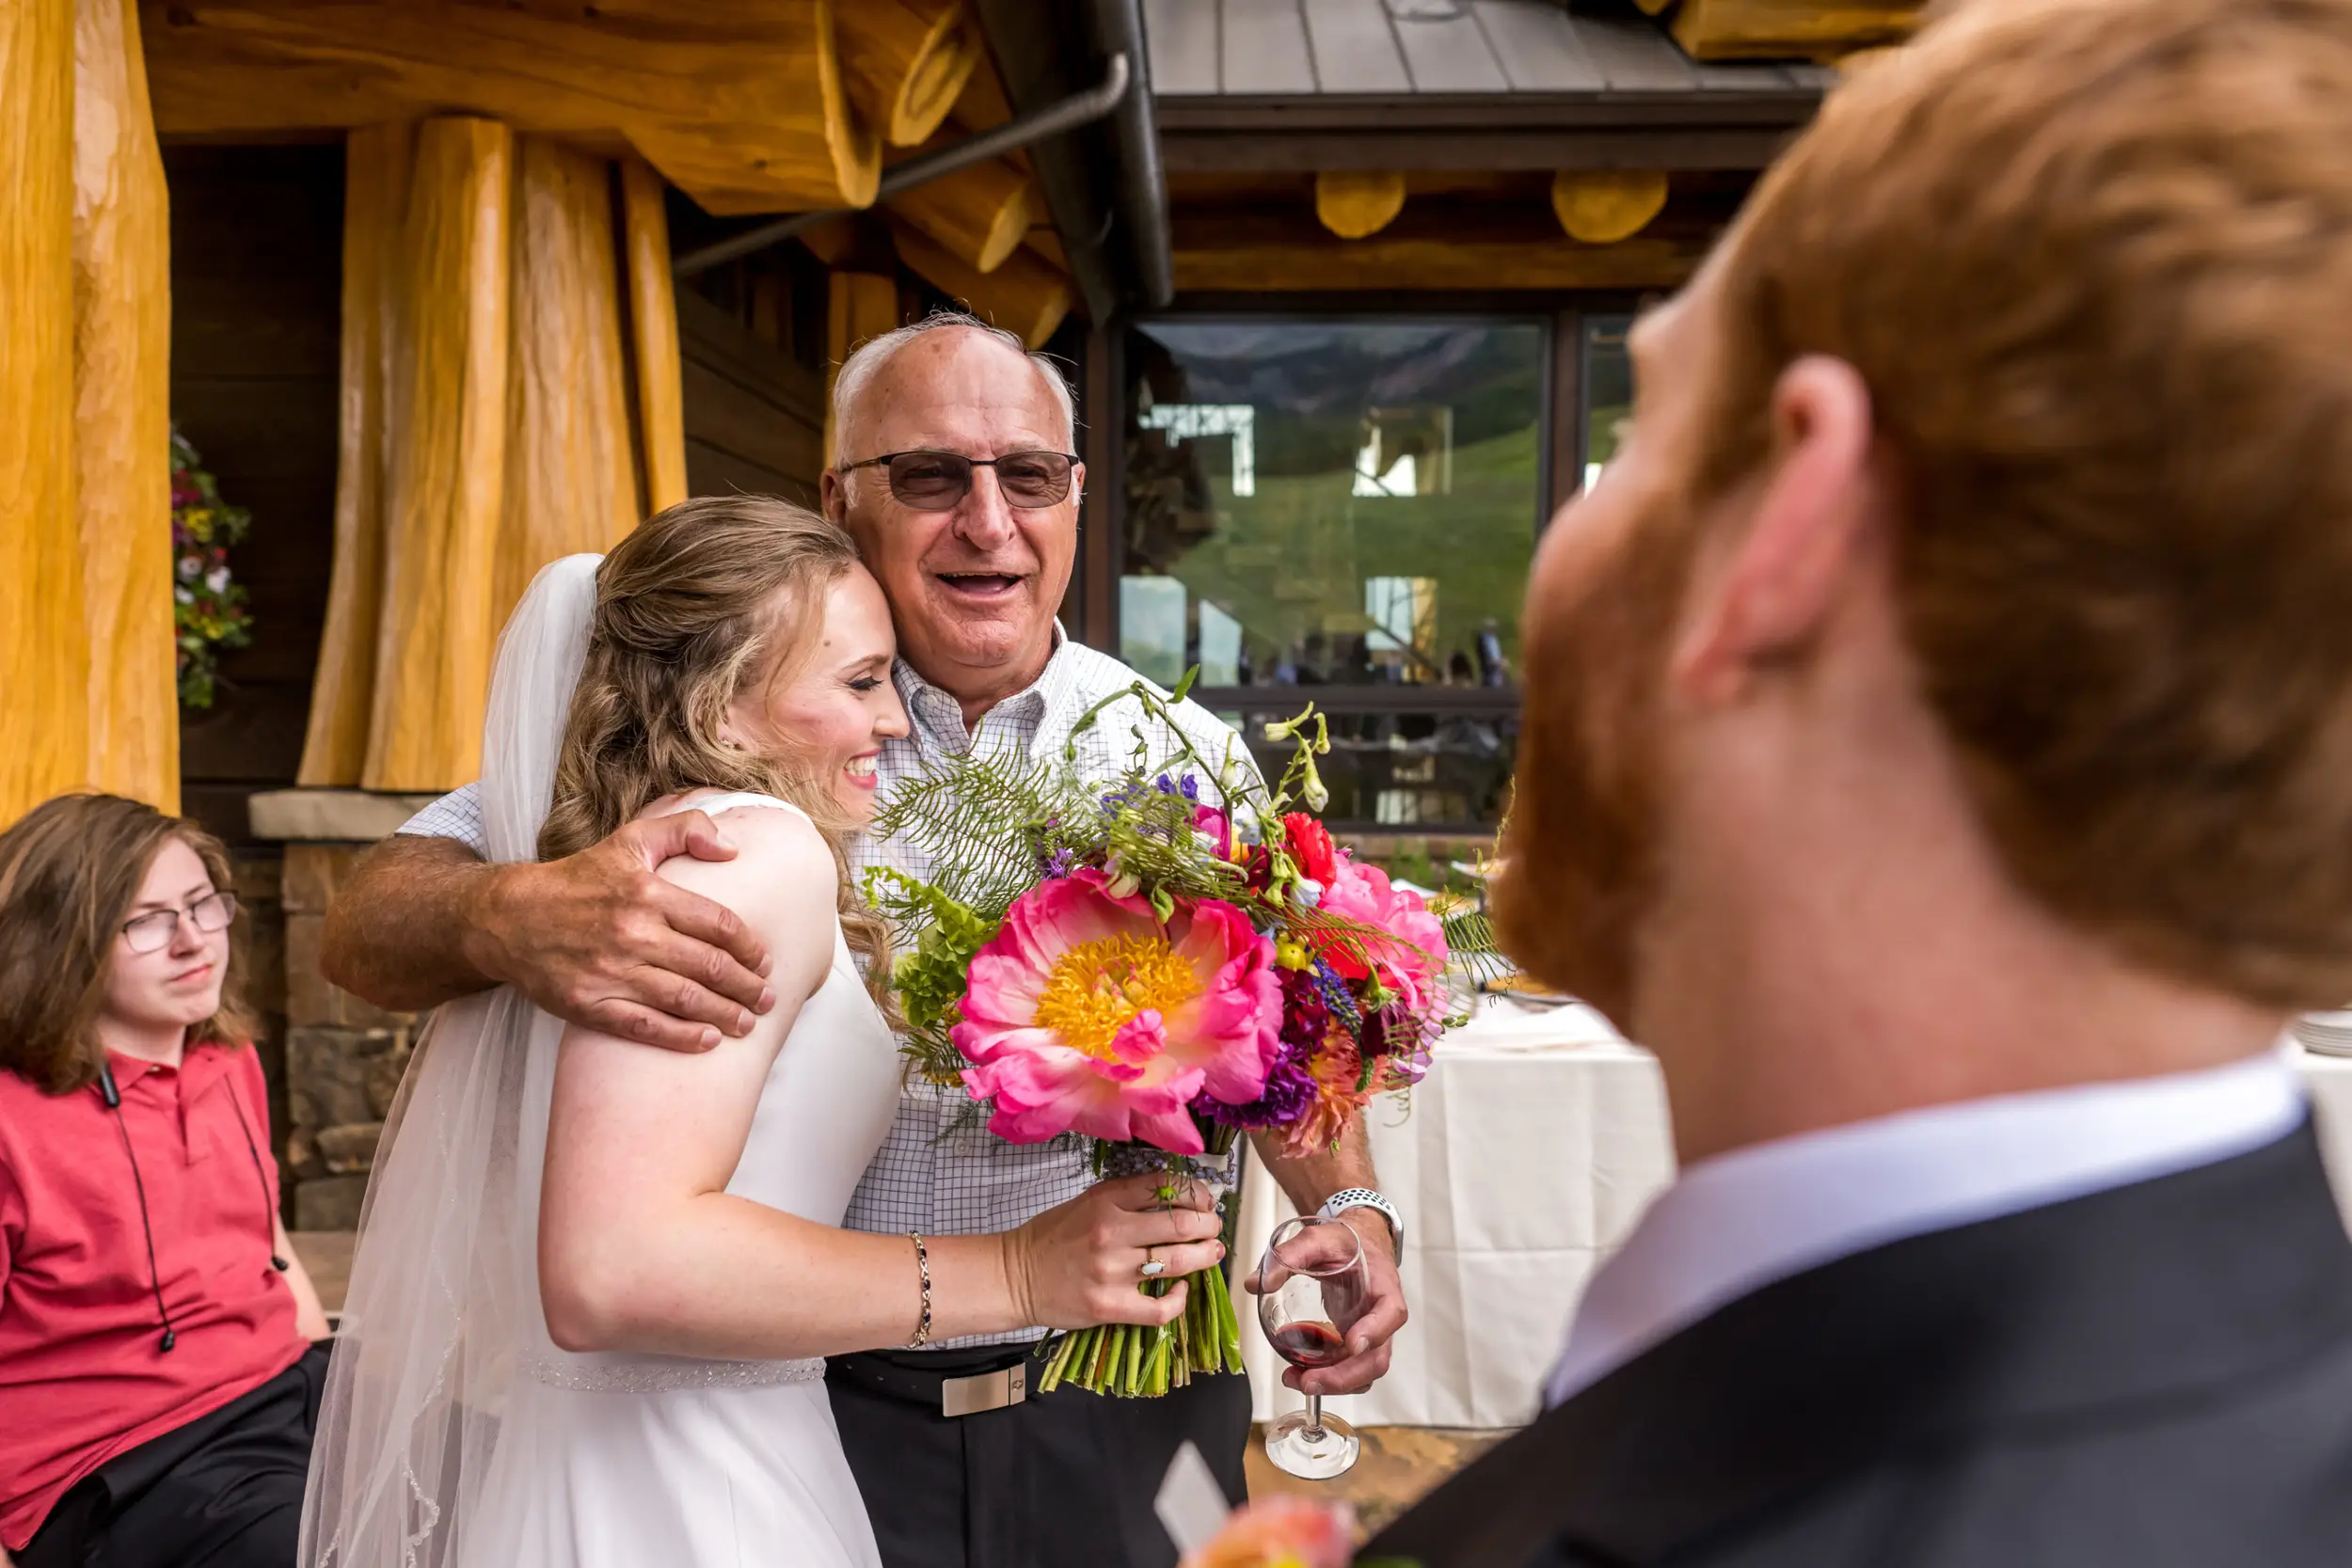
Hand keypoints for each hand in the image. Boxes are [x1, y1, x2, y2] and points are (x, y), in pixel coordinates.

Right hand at [462, 812, 773, 1051]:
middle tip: (767, 998)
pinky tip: (708, 1041)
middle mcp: (632, 933)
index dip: (750, 947)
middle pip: (709, 966)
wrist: (507, 918)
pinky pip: (644, 1026)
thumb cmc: (578, 879)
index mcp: (648, 893)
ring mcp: (610, 972)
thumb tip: (733, 848)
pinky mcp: (589, 1004)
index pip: (718, 924)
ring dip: (724, 1014)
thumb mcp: (629, 840)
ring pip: (684, 999)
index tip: (765, 961)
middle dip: (747, 986)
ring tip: (748, 1023)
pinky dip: (681, 1037)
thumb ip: (684, 830)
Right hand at [1004, 1173, 1227, 1329]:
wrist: (1015, 1276)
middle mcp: (1112, 1232)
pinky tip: (1183, 1289)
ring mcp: (1113, 1272)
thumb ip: (1128, 1197)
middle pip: (1181, 1224)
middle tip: (1215, 1227)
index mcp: (1107, 1201)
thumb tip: (1177, 1197)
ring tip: (1214, 1252)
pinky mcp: (1111, 1306)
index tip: (1206, 1200)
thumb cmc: (1053, 1237)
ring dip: (1206, 1256)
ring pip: (1178, 1262)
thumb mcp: (1087, 1202)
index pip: (1166, 1187)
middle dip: (1209, 1224)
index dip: (1197, 1192)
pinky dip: (1180, 1299)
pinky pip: (1161, 1307)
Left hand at [1247, 1211, 1406, 1395]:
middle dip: (1343, 1377)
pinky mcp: (1354, 1344)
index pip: (1390, 1313)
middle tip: (1309, 1381)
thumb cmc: (1345, 1242)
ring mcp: (1370, 1335)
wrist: (1354, 1245)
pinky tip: (1297, 1372)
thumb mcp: (1317, 1239)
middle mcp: (1382, 1318)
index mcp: (1383, 1287)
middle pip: (1376, 1358)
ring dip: (1333, 1384)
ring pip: (1363, 1372)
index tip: (1353, 1343)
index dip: (1375, 1331)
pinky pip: (1347, 1369)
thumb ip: (1289, 1255)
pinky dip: (1326, 1377)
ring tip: (1295, 1380)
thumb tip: (1258, 1282)